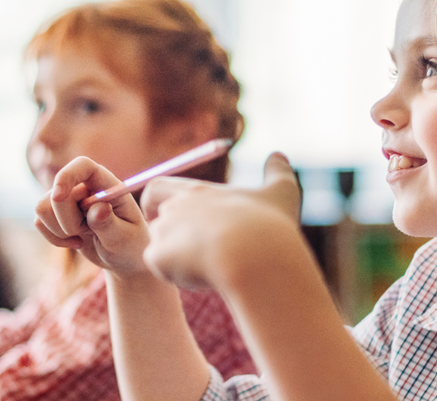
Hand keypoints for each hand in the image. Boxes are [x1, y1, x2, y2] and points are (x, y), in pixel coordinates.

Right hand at [34, 156, 152, 276]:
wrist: (123, 258)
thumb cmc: (131, 245)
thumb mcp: (125, 238)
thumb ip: (110, 224)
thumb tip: (97, 208)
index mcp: (106, 184)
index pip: (82, 165)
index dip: (66, 176)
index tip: (59, 196)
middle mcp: (85, 186)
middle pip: (57, 196)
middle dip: (68, 223)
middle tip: (89, 233)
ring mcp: (69, 199)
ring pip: (43, 208)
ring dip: (60, 231)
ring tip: (83, 237)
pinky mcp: (56, 213)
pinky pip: (39, 221)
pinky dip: (54, 238)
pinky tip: (75, 242)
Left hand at [139, 153, 301, 288]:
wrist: (254, 257)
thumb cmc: (269, 225)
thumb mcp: (280, 193)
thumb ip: (277, 172)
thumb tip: (279, 155)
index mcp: (197, 191)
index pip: (156, 189)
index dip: (155, 203)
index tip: (170, 217)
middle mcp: (174, 208)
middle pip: (158, 223)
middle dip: (175, 239)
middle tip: (204, 254)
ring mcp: (163, 233)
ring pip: (160, 249)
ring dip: (178, 260)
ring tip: (211, 269)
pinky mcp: (158, 258)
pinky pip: (161, 269)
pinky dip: (178, 276)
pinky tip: (205, 280)